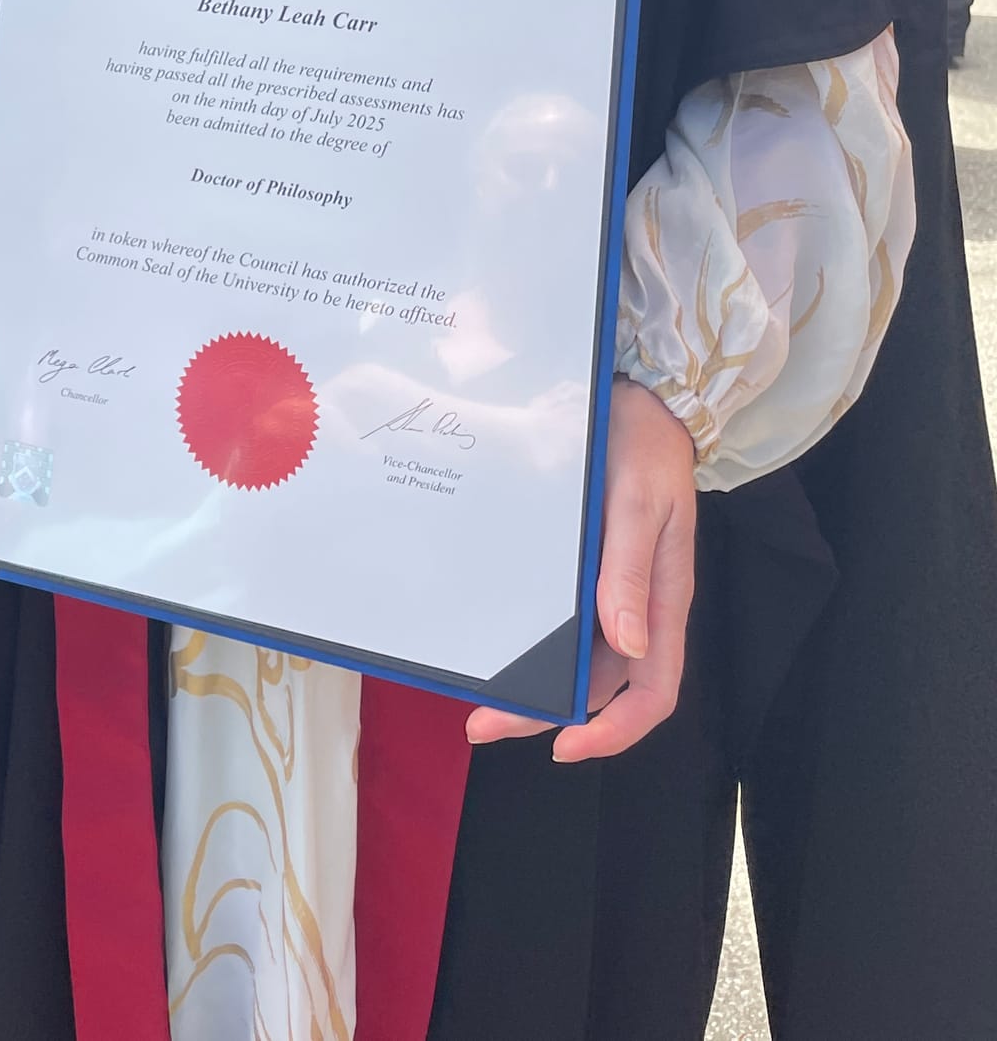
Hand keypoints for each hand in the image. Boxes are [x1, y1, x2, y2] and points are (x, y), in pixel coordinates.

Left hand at [465, 376, 695, 762]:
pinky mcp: (590, 566)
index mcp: (662, 601)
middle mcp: (638, 606)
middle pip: (603, 686)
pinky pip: (567, 619)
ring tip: (483, 694)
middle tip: (485, 722)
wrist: (637, 399)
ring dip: (539, 683)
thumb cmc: (645, 449)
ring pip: (580, 658)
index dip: (615, 732)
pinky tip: (500, 639)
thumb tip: (628, 644)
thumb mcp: (638, 504)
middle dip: (550, 714)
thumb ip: (629, 571)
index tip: (564, 747)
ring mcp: (614, 588)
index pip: (652, 693)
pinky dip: (537, 640)